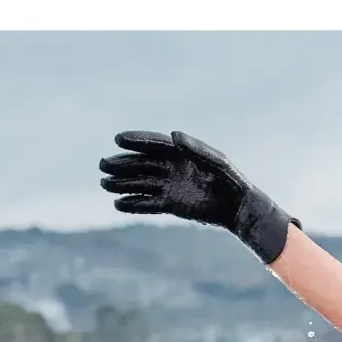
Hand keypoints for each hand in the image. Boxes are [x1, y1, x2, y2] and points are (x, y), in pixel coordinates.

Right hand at [98, 130, 298, 263]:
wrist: (239, 207)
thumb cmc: (231, 179)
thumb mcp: (216, 162)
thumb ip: (195, 148)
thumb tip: (173, 134)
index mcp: (180, 152)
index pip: (153, 144)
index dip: (136, 141)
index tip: (118, 139)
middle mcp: (171, 167)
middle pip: (141, 163)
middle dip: (122, 163)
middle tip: (102, 164)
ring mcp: (170, 186)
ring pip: (141, 183)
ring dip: (123, 183)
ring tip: (104, 184)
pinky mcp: (171, 204)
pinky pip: (148, 203)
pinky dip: (134, 204)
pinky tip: (118, 204)